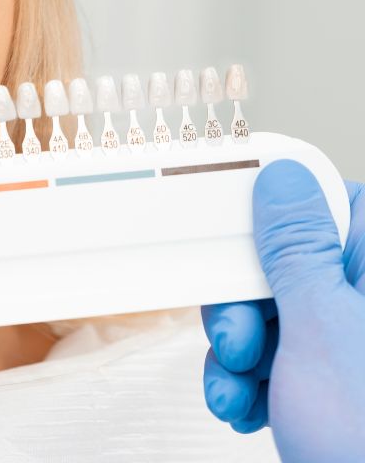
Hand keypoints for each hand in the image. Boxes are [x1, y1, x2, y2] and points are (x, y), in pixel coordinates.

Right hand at [201, 160, 364, 461]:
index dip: (274, 214)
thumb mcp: (321, 328)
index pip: (330, 200)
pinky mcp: (331, 378)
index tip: (233, 236)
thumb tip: (282, 180)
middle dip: (244, 307)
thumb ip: (297, 247)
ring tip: (240, 389)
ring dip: (238, 355)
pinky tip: (249, 405)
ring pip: (272, 315)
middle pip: (286, 264)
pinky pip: (276, 356)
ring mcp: (352, 342)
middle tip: (242, 340)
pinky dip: (250, 381)